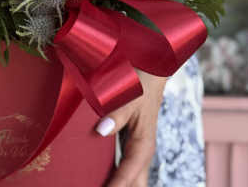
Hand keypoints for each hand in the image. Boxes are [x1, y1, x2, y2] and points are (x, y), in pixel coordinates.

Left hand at [96, 71, 166, 186]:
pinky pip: (126, 171)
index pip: (128, 175)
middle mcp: (141, 152)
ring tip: (96, 185)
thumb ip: (116, 114)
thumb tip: (101, 130)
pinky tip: (102, 180)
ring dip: (117, 184)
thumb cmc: (140, 83)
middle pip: (135, 185)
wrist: (151, 71)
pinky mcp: (130, 145)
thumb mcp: (129, 96)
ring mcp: (137, 151)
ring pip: (132, 180)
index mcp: (143, 145)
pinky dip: (117, 179)